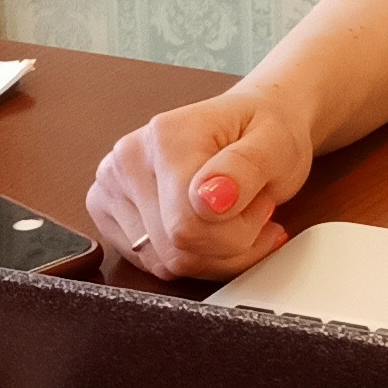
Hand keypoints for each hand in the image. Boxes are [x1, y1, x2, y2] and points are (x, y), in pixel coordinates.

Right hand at [84, 85, 313, 280]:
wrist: (254, 122)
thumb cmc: (266, 130)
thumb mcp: (277, 144)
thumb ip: (245, 170)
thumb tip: (208, 200)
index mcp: (165, 136)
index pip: (188, 226)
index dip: (238, 232)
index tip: (262, 206)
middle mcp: (127, 160)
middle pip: (175, 250)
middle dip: (228, 244)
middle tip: (252, 209)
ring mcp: (111, 188)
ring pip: (165, 264)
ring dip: (213, 255)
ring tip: (233, 216)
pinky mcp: (109, 214)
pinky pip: (154, 265)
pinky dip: (192, 258)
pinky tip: (210, 229)